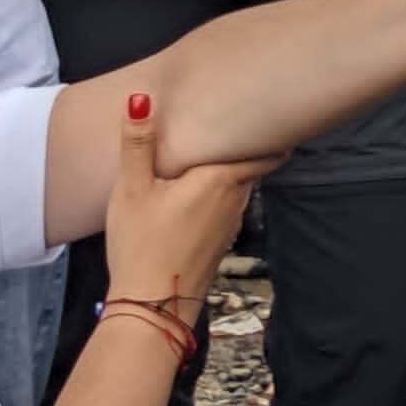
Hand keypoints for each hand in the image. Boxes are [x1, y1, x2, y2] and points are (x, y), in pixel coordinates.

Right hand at [98, 87, 273, 324]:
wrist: (151, 307)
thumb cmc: (141, 243)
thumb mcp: (131, 189)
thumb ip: (138, 143)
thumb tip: (141, 98)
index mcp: (220, 180)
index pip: (262, 150)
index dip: (270, 132)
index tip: (274, 112)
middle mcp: (234, 201)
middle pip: (249, 167)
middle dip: (245, 148)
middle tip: (239, 125)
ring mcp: (229, 227)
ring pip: (237, 190)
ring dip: (230, 174)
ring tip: (216, 154)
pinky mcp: (218, 246)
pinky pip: (225, 211)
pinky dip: (218, 199)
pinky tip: (197, 198)